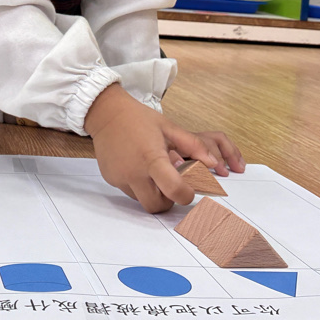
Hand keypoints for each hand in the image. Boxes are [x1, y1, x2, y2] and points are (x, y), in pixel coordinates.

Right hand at [86, 84, 243, 212]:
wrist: (106, 113)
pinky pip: (129, 192)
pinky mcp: (111, 179)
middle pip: (156, 206)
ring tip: (153, 173)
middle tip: (171, 185)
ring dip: (152, 193)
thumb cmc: (138, 118)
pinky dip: (138, 186)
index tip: (188, 189)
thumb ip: (193, 146)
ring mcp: (120, 178)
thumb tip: (213, 163)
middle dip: (168, 201)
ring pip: (142, 200)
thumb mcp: (169, 127)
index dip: (186, 195)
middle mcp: (134, 172)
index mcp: (151, 158)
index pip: (173, 190)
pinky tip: (137, 167)